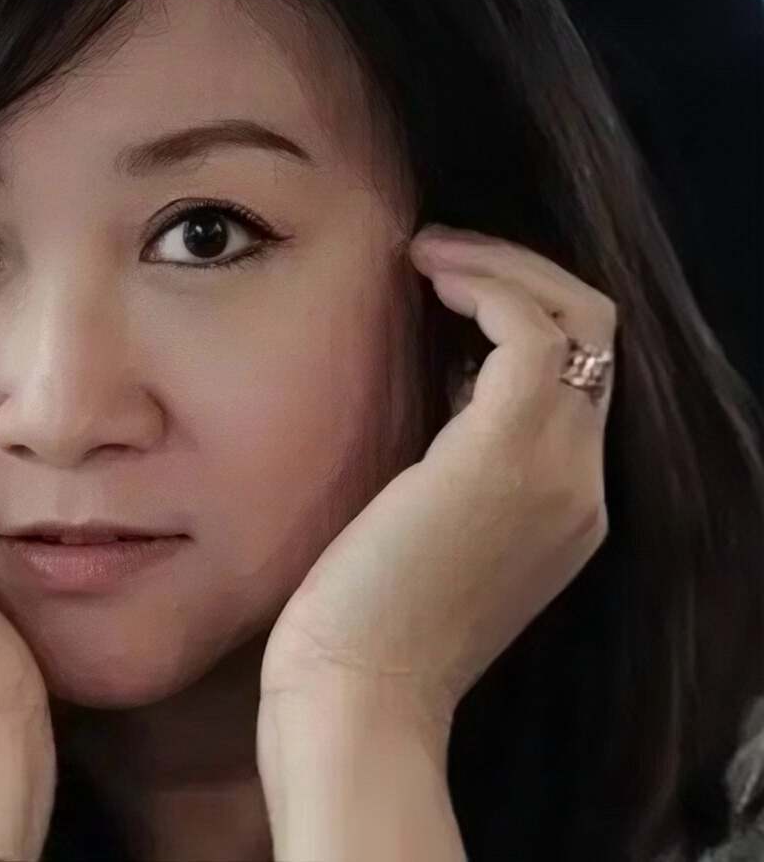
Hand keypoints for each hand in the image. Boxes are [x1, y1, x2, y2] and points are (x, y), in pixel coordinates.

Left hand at [262, 224, 616, 724]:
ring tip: (427, 254)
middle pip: (595, 336)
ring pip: (578, 318)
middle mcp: (580, 485)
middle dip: (520, 275)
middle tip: (436, 256)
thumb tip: (435, 374)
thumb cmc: (360, 619)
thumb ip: (449, 458)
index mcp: (564, 505)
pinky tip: (427, 276)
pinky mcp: (508, 458)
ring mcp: (556, 472)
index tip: (439, 294)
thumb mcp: (419, 525)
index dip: (517, 316)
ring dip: (502, 267)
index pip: (579, 377)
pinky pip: (531, 332)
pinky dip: (486, 285)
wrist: (357, 697)